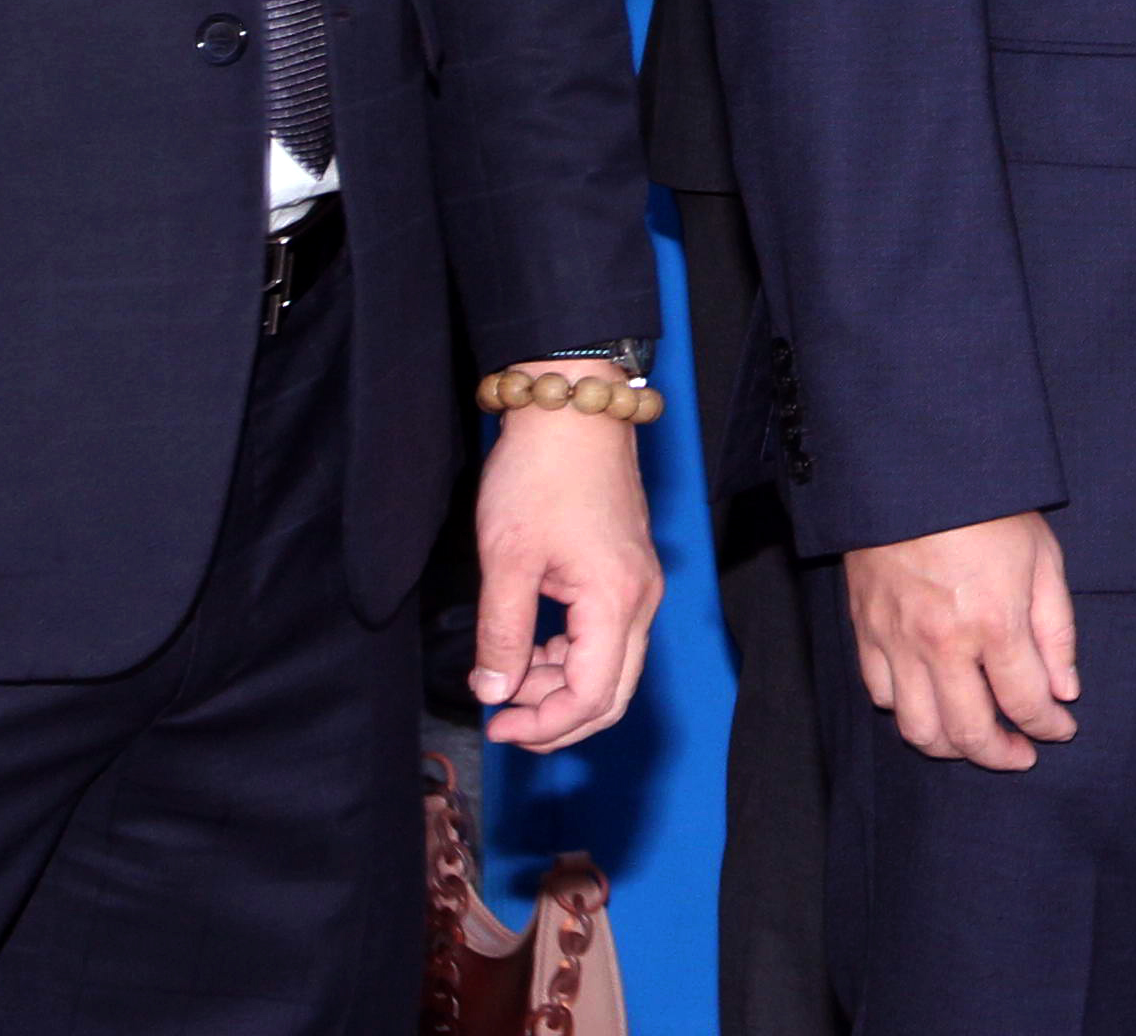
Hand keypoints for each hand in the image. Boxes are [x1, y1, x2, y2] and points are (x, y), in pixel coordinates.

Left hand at [469, 405, 664, 751]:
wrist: (572, 409)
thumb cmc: (541, 472)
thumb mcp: (507, 558)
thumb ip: (502, 634)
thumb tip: (494, 690)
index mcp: (615, 601)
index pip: (591, 698)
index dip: (544, 727)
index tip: (497, 725)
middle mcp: (640, 600)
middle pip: (612, 694)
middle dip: (556, 718)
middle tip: (503, 719)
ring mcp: (639, 586)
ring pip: (611, 669)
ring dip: (560, 688)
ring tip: (507, 676)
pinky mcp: (627, 573)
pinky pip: (607, 638)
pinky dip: (570, 657)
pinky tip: (532, 647)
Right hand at [847, 510, 1080, 767]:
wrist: (915, 471)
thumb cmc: (988, 508)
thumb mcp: (1043, 557)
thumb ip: (1056, 630)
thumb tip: (1065, 690)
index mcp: (995, 622)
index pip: (1027, 703)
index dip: (1050, 726)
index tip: (1062, 730)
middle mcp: (943, 644)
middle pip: (971, 734)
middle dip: (1002, 755)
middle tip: (1021, 754)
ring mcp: (898, 642)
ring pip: (920, 729)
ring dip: (952, 748)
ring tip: (975, 740)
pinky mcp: (866, 633)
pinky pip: (882, 696)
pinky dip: (907, 712)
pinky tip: (931, 704)